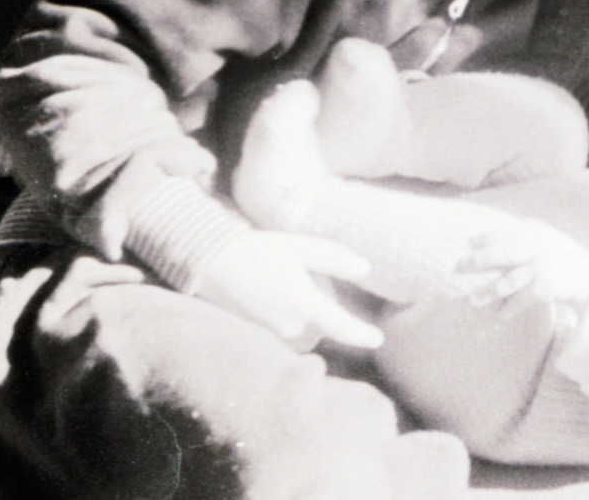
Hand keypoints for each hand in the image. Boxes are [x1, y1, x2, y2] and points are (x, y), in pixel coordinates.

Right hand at [192, 228, 382, 349]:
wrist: (210, 263)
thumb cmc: (259, 252)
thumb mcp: (302, 248)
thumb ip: (336, 260)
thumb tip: (365, 269)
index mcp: (304, 304)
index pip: (341, 327)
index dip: (362, 335)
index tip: (378, 340)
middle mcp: (289, 327)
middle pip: (320, 327)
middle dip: (321, 310)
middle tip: (304, 280)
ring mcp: (269, 337)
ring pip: (302, 334)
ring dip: (303, 318)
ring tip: (284, 288)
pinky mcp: (254, 339)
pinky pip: (282, 336)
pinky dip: (286, 322)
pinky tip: (272, 298)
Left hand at [458, 220, 588, 310]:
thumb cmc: (560, 256)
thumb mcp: (545, 238)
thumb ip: (521, 238)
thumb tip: (484, 244)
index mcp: (535, 233)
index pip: (504, 233)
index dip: (485, 238)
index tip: (469, 243)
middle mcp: (536, 249)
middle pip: (502, 255)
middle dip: (478, 261)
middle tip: (458, 266)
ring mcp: (540, 269)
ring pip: (508, 281)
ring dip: (488, 291)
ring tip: (473, 300)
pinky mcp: (543, 289)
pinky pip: (520, 301)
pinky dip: (508, 310)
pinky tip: (498, 317)